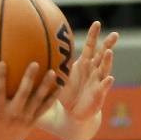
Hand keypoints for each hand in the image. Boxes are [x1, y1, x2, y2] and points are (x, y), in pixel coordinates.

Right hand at [0, 57, 61, 139]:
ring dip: (45, 87)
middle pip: (23, 94)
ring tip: (53, 72)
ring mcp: (24, 118)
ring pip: (37, 100)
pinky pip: (44, 108)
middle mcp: (13, 114)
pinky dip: (52, 98)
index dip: (1, 78)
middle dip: (29, 79)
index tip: (3, 62)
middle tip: (35, 63)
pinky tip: (60, 86)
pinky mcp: (32, 122)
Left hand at [51, 20, 116, 137]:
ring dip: (108, 61)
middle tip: (115, 34)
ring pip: (104, 69)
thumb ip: (44, 68)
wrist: (73, 116)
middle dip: (109, 44)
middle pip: (103, 55)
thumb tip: (25, 58)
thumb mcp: (53, 79)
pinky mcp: (98, 96)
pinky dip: (106, 83)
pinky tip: (109, 78)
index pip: (91, 46)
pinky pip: (103, 88)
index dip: (94, 35)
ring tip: (109, 52)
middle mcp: (93, 71)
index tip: (97, 23)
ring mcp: (97, 82)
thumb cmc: (64, 95)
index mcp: (84, 64)